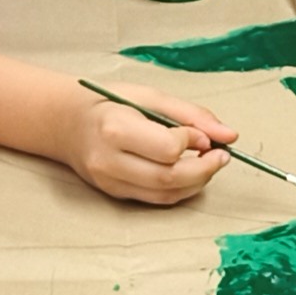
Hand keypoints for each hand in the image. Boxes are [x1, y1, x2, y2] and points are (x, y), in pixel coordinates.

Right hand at [68, 84, 233, 204]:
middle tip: (222, 155)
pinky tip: (187, 171)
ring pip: (165, 194)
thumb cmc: (109, 103)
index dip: (194, 142)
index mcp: (115, 128)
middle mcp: (109, 160)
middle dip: (205, 169)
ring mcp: (110, 182)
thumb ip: (191, 115)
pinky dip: (179, 188)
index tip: (203, 134)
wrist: (66, 122)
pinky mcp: (114, 194)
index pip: (168, 148)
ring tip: (207, 162)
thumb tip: (229, 136)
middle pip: (169, 178)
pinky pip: (156, 198)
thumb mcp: (149, 96)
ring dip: (196, 182)